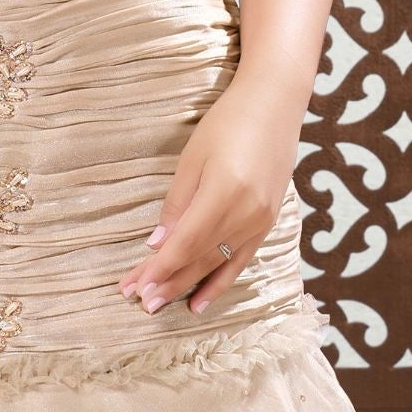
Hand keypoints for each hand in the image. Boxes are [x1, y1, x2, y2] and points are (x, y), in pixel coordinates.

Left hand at [119, 74, 300, 317]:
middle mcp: (247, 214)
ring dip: (187, 288)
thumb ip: (177, 205)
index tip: (136, 286)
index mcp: (225, 192)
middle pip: (199, 259)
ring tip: (161, 306)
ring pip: (218, 266)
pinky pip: (239, 263)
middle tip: (141, 302)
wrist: (276, 105)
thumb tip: (157, 246)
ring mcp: (261, 222)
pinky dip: (218, 284)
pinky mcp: (267, 225)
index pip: (185, 243)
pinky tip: (199, 302)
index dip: (160, 268)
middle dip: (167, 282)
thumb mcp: (193, 159)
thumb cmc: (228, 123)